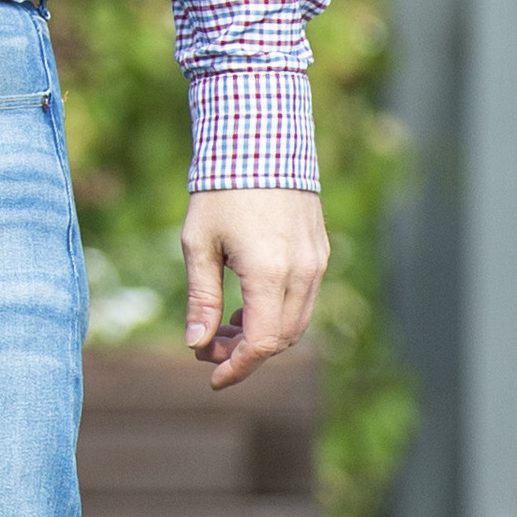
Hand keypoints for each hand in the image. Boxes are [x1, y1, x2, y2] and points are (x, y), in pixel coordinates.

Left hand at [183, 186, 328, 388]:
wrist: (260, 140)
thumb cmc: (220, 189)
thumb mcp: (199, 243)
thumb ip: (201, 296)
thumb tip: (195, 343)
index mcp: (270, 273)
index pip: (262, 343)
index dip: (237, 366)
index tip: (211, 376)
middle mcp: (303, 273)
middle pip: (282, 339)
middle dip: (244, 353)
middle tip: (206, 348)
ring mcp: (317, 262)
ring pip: (296, 321)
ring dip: (262, 335)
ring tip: (223, 328)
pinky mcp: (320, 252)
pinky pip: (303, 299)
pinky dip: (277, 313)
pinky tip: (246, 306)